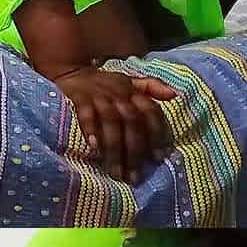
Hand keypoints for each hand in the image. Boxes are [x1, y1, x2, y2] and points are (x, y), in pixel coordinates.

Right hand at [53, 67, 176, 183]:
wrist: (72, 70)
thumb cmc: (104, 82)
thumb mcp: (129, 80)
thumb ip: (151, 87)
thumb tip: (175, 94)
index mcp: (132, 91)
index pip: (150, 112)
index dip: (156, 134)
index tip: (157, 158)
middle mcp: (118, 93)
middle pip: (132, 122)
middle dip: (135, 150)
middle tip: (134, 176)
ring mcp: (99, 95)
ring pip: (112, 122)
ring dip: (115, 148)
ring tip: (116, 172)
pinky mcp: (79, 97)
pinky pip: (86, 114)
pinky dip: (91, 129)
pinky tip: (93, 147)